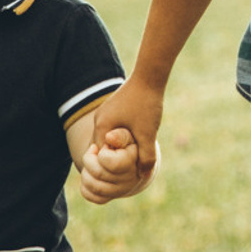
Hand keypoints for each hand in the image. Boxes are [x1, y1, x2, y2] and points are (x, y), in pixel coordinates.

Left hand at [80, 123, 154, 204]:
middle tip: (94, 150)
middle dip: (89, 159)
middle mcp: (130, 181)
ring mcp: (120, 191)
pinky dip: (84, 185)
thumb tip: (109, 137)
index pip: (113, 164)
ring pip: (94, 187)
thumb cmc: (127, 143)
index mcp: (136, 164)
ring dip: (86, 171)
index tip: (106, 146)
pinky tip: (90, 173)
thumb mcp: (128, 134)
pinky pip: (91, 195)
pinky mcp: (109, 197)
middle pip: (99, 174)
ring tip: (91, 161)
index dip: (103, 153)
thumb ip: (120, 134)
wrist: (131, 159)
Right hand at [81, 81, 163, 200]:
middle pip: (103, 147)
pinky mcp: (114, 108)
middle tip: (131, 165)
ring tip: (135, 153)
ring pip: (109, 137)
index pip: (100, 156)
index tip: (126, 171)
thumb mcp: (147, 134)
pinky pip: (114, 128)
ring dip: (120, 146)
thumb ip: (145, 156)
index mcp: (102, 126)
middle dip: (115, 157)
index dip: (112, 166)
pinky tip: (136, 139)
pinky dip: (122, 136)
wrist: (151, 75)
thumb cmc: (147, 104)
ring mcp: (106, 112)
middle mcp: (100, 119)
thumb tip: (143, 176)